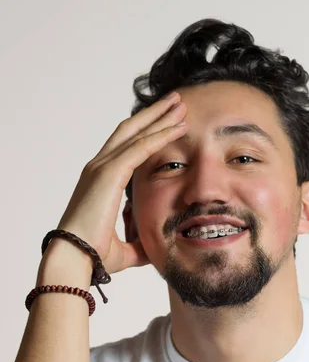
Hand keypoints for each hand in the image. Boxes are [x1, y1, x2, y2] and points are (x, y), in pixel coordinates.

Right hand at [56, 92, 187, 274]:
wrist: (74, 260)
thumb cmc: (92, 255)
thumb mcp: (125, 248)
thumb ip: (139, 243)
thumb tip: (154, 247)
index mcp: (101, 179)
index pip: (127, 146)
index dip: (148, 130)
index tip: (169, 121)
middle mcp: (99, 167)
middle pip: (131, 130)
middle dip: (154, 114)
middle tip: (176, 101)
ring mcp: (102, 167)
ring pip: (136, 132)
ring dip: (160, 116)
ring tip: (180, 104)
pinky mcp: (109, 173)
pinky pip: (140, 148)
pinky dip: (160, 135)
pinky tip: (179, 127)